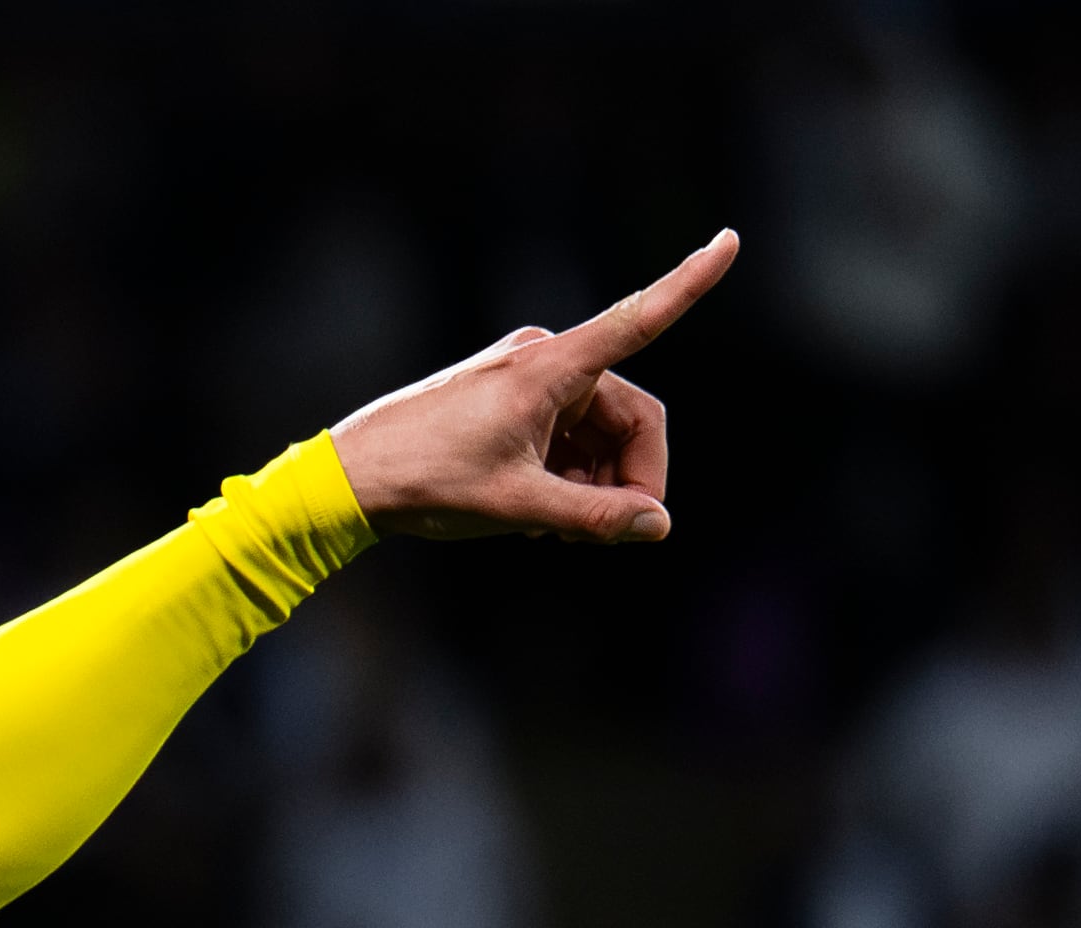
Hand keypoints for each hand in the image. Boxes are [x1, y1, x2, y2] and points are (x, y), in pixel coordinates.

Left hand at [331, 231, 739, 544]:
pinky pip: (566, 436)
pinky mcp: (509, 401)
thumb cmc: (426, 482)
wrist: (349, 479)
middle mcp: (544, 360)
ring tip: (559, 531)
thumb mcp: (518, 507)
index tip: (731, 239)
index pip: (639, 318)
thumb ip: (595, 517)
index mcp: (551, 367)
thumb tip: (657, 525)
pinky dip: (569, 474)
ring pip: (598, 434)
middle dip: (630, 476)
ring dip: (597, 483)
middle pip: (629, 416)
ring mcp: (525, 379)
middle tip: (608, 534)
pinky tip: (544, 519)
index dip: (691, 282)